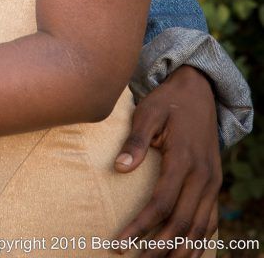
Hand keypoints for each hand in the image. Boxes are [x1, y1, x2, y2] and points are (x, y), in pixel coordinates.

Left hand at [115, 65, 220, 253]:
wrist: (198, 91)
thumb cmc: (167, 101)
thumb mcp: (147, 112)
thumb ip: (135, 141)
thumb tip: (119, 168)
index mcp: (184, 160)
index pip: (161, 204)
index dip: (140, 227)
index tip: (119, 242)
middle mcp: (203, 176)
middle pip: (182, 223)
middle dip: (159, 247)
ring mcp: (212, 182)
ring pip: (200, 228)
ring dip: (181, 251)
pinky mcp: (214, 184)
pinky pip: (211, 220)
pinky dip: (199, 241)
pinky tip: (184, 253)